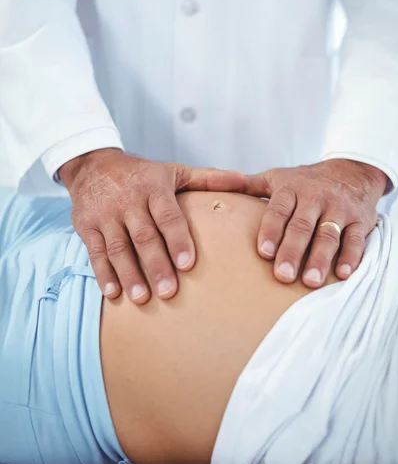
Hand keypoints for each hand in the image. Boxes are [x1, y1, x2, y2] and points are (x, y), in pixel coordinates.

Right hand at [59, 149, 246, 303]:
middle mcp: (128, 200)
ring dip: (129, 274)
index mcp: (153, 187)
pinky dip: (103, 273)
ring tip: (141, 298)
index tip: (188, 265)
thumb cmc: (142, 174)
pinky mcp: (86, 225)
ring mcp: (105, 214)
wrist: (94, 165)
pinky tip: (113, 293)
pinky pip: (94, 251)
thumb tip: (244, 180)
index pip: (168, 216)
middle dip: (156, 264)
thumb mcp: (174, 171)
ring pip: (118, 247)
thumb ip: (209, 178)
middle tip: (169, 292)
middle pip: (144, 236)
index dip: (178, 240)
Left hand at [245, 159, 387, 287]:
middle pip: (303, 226)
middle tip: (282, 275)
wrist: (351, 170)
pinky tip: (342, 274)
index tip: (264, 252)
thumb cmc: (306, 181)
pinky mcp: (360, 220)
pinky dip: (351, 257)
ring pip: (329, 235)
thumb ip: (249, 186)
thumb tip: (215, 186)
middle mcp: (316, 198)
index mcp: (292, 189)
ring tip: (310, 281)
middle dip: (292, 251)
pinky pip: (356, 240)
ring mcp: (339, 209)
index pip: (279, 210)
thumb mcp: (277, 177)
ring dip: (320, 259)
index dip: (272, 230)